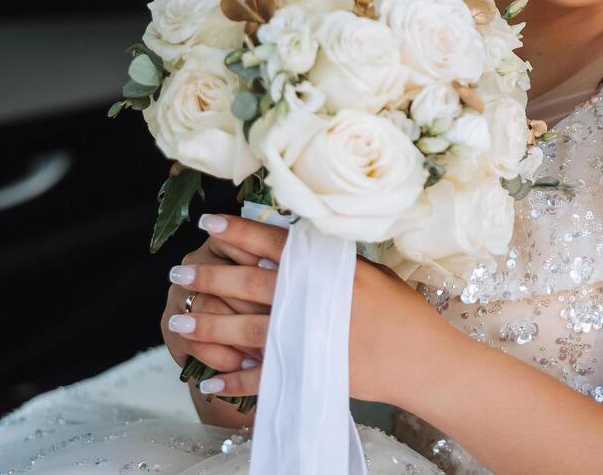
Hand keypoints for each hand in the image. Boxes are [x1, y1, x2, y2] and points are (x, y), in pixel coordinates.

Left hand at [168, 212, 457, 403]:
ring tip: (179, 322)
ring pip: (245, 330)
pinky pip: (262, 378)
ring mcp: (308, 339)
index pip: (275, 244)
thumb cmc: (403, 312)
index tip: (209, 222)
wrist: (423, 361)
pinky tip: (208, 380)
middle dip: (210, 278)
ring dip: (208, 327)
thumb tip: (292, 246)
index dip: (239, 231)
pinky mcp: (308, 373)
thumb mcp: (370, 273)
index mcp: (328, 271)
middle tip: (179, 272)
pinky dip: (234, 381)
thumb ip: (331, 263)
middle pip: (249, 285)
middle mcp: (313, 301)